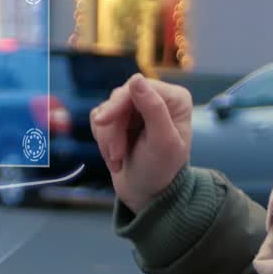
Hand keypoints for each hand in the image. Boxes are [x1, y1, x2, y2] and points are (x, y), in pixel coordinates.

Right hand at [90, 74, 192, 212]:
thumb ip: (153, 109)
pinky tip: (114, 157)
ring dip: (107, 138)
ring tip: (118, 159)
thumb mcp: (162, 142)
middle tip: (116, 155)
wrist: (147, 195)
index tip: (103, 122)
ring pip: (105, 110)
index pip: (136, 87)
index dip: (117, 104)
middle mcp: (156, 98)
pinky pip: (98, 119)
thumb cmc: (160, 171)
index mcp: (174, 99)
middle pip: (118, 98)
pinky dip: (101, 140)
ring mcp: (135, 109)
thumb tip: (136, 78)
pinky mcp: (119, 120)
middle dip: (113, 129)